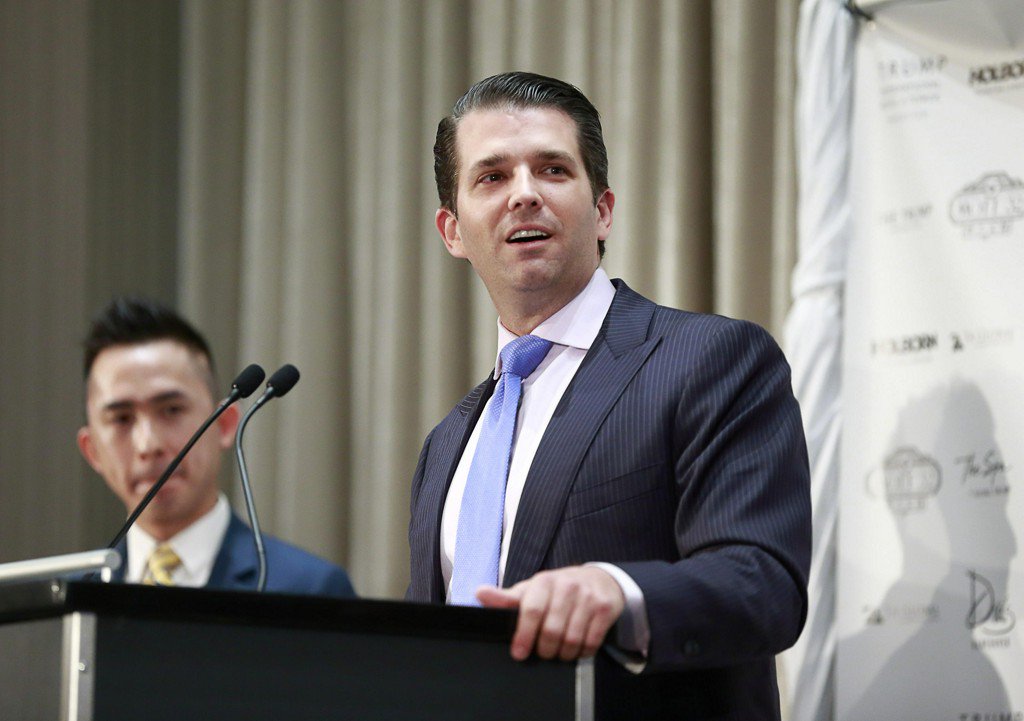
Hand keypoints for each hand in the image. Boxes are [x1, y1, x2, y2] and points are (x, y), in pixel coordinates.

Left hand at [476, 566, 625, 661]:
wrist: (598, 579)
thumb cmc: (558, 589)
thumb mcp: (531, 591)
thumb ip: (506, 598)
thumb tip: (479, 593)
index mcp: (544, 581)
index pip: (531, 610)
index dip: (523, 635)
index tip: (519, 653)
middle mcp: (567, 586)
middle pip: (552, 630)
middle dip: (545, 650)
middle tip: (543, 653)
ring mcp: (588, 596)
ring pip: (572, 639)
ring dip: (564, 654)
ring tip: (560, 652)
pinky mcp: (605, 608)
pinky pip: (591, 641)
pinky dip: (583, 652)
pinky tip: (578, 648)